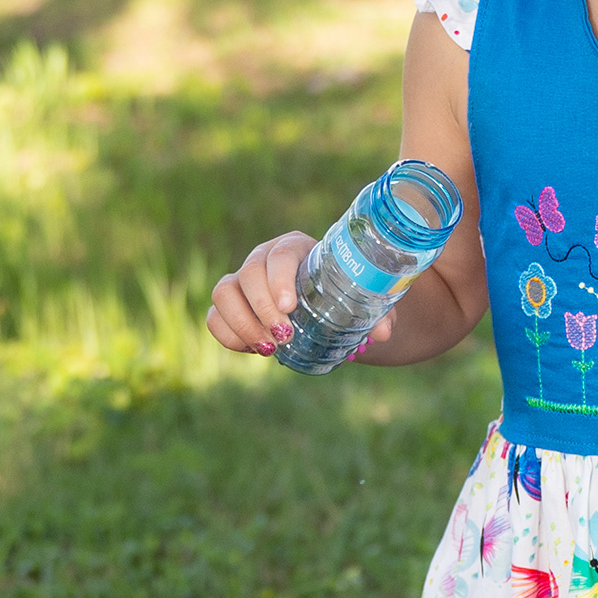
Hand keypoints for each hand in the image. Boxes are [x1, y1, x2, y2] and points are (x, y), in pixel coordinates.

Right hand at [206, 232, 394, 356]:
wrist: (326, 303)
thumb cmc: (345, 293)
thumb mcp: (364, 300)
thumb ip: (378, 313)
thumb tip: (383, 333)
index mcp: (295, 248)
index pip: (278, 255)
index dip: (279, 279)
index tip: (289, 307)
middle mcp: (263, 259)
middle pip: (247, 274)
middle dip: (262, 308)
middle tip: (285, 336)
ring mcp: (242, 282)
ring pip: (223, 293)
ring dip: (243, 324)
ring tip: (270, 348)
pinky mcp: (231, 306)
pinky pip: (214, 317)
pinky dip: (229, 336)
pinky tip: (255, 350)